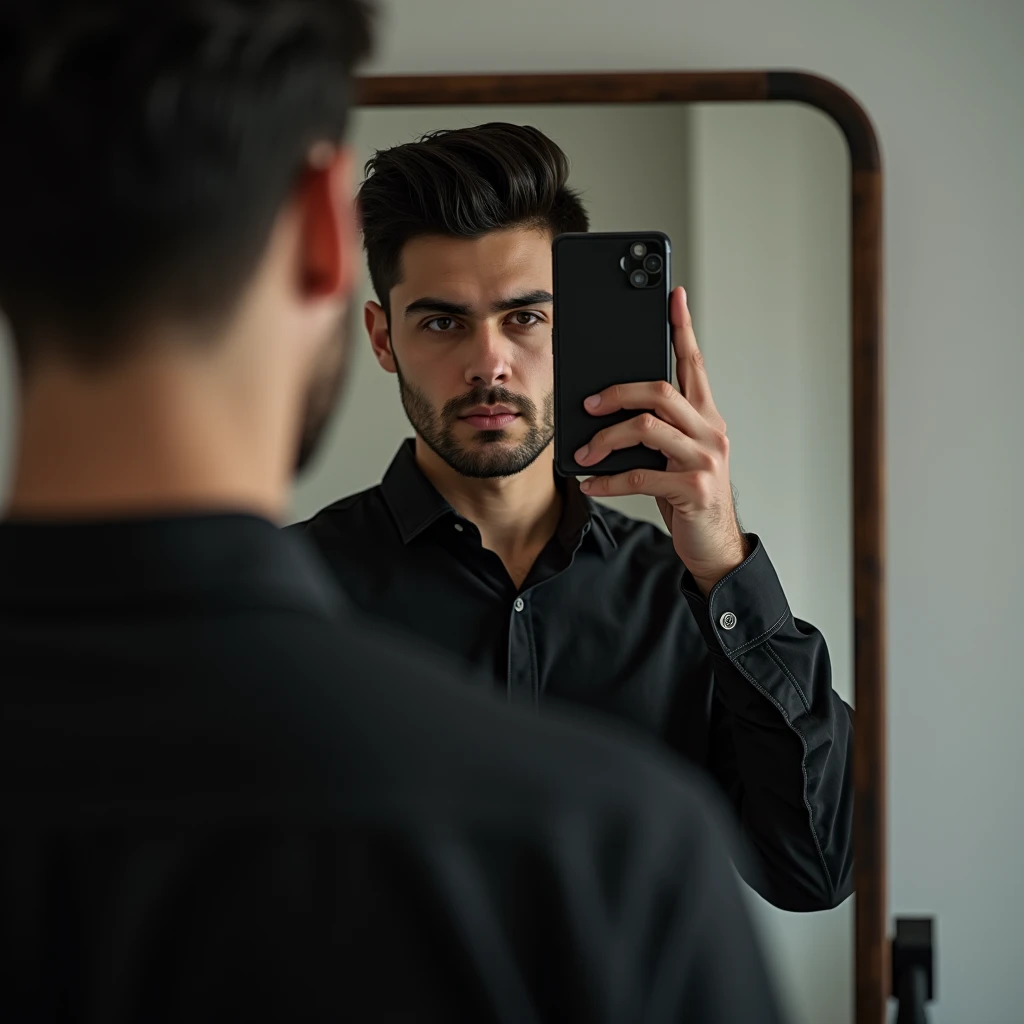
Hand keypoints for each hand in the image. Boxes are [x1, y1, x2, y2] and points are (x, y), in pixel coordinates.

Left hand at [575, 287, 747, 592]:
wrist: (714, 544)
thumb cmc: (688, 494)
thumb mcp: (674, 455)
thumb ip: (655, 429)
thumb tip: (604, 411)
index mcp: (706, 417)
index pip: (694, 364)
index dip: (683, 328)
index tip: (673, 296)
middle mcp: (710, 431)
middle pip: (660, 390)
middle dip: (617, 393)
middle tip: (587, 406)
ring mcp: (705, 458)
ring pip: (646, 428)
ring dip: (605, 440)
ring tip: (583, 455)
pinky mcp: (694, 487)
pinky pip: (640, 474)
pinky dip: (608, 480)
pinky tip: (591, 484)